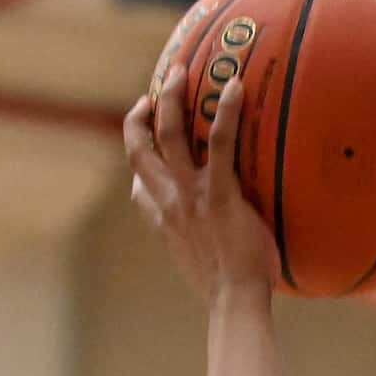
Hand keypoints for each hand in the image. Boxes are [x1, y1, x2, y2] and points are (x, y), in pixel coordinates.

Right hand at [125, 67, 279, 299]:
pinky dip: (226, 112)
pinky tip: (237, 87)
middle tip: (156, 88)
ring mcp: (190, 195)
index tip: (145, 134)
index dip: (139, 155)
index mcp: (162, 220)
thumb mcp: (200, 263)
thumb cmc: (227, 290)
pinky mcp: (219, 194)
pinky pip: (220, 143)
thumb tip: (218, 238)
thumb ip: (198, 242)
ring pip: (169, 133)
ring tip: (180, 72)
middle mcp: (167, 202)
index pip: (139, 184)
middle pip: (139, 146)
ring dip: (171, 98)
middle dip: (142, 113)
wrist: (235, 303)